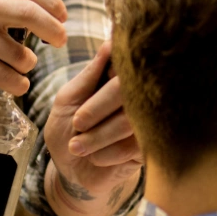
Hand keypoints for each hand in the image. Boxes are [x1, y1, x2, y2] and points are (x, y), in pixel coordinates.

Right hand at [0, 0, 67, 96]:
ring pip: (18, 53)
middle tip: (61, 41)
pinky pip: (4, 74)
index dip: (52, 2)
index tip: (64, 17)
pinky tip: (18, 82)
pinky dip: (17, 83)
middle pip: (27, 12)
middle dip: (52, 29)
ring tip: (23, 65)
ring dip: (29, 64)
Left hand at [43, 44, 141, 215]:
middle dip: (97, 108)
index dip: (111, 69)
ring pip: (130, 120)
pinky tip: (96, 157)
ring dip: (98, 136)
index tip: (94, 86)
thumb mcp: (67, 99)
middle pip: (126, 90)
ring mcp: (146, 121)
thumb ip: (89, 75)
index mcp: (117, 77)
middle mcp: (136, 95)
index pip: (126, 60)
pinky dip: (109, 153)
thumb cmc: (67, 129)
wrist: (71, 171)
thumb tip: (110, 44)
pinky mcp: (149, 147)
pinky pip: (134, 145)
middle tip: (78, 123)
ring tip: (77, 146)